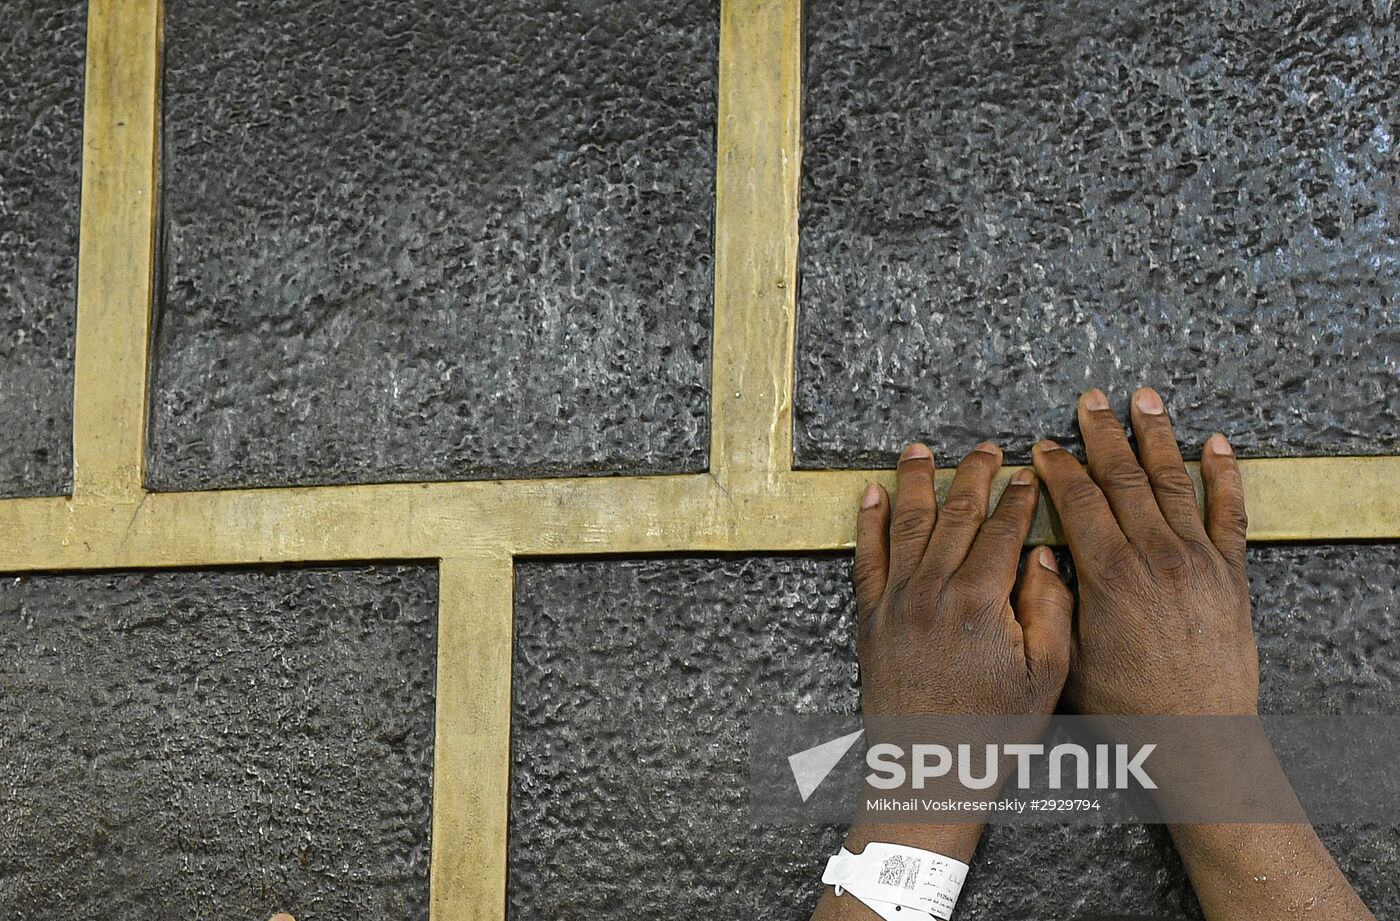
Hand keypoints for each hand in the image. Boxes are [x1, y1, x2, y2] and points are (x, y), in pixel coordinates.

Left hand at [854, 442, 1072, 716]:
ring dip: (916, 481)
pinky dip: (869, 522)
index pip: (1003, 529)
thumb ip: (1050, 607)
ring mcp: (895, 601)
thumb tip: (1040, 554)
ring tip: (921, 450)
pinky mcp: (870, 617)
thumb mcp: (1048, 674)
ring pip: (907, 524)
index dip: (1018, 497)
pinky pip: (867, 557)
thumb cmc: (994, 729)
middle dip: (974, 475)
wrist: (929, 771)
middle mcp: (932, 590)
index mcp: (980, 600)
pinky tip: (872, 495)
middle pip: (955, 515)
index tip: (1029, 472)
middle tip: (987, 448)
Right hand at [1032, 387, 1258, 716]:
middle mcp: (1157, 557)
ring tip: (1144, 399)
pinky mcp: (1231, 574)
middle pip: (1124, 477)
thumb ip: (1053, 603)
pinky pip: (1230, 512)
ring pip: (1173, 481)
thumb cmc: (1129, 707)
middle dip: (1102, 434)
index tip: (1044, 446)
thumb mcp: (1070, 657)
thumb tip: (1042, 556)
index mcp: (1112, 575)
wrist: (1200, 735)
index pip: (1079, 500)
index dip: (1059, 467)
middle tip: (1089, 401)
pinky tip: (1217, 444)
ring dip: (1156, 436)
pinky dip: (1224, 474)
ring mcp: (1199, 561)